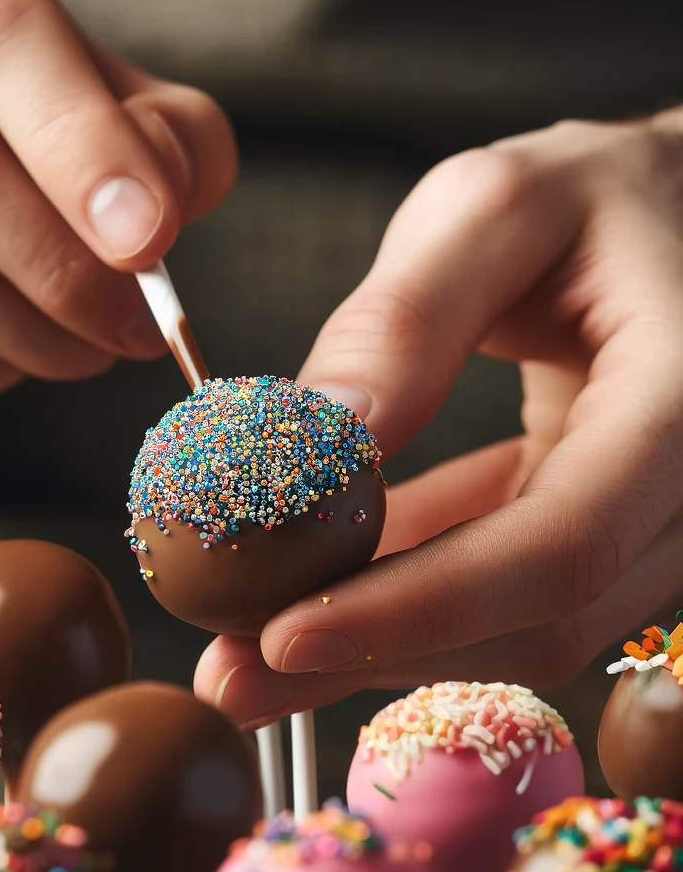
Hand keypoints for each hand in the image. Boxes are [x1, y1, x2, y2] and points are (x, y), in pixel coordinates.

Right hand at [0, 0, 234, 453]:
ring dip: (30, 336)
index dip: (83, 146)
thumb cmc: (26, 143)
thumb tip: (150, 220)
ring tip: (82, 344)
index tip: (149, 241)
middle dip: (67, 272)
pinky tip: (2, 354)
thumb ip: (165, 142)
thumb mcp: (118, 112)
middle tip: (135, 325)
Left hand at [196, 114, 682, 727]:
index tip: (281, 632)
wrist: (679, 213)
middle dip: (373, 651)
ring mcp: (665, 522)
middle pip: (534, 616)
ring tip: (254, 643)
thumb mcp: (492, 211)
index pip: (557, 545)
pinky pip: (510, 581)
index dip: (417, 606)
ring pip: (520, 621)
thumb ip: (407, 321)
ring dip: (381, 636)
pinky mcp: (613, 525)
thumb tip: (319, 444)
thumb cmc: (598, 194)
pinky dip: (414, 585)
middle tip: (234, 677)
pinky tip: (324, 580)